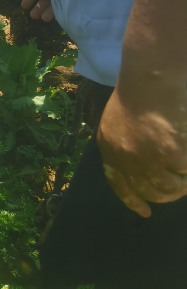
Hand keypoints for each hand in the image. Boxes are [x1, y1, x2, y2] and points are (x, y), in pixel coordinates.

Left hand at [97, 86, 186, 216]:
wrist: (152, 75)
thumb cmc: (139, 91)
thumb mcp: (118, 121)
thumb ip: (124, 146)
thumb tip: (142, 172)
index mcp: (109, 147)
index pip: (119, 184)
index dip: (133, 200)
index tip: (145, 213)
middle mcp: (124, 157)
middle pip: (148, 191)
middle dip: (166, 194)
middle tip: (179, 186)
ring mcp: (147, 158)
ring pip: (169, 188)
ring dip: (181, 183)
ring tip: (184, 167)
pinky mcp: (170, 154)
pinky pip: (185, 173)